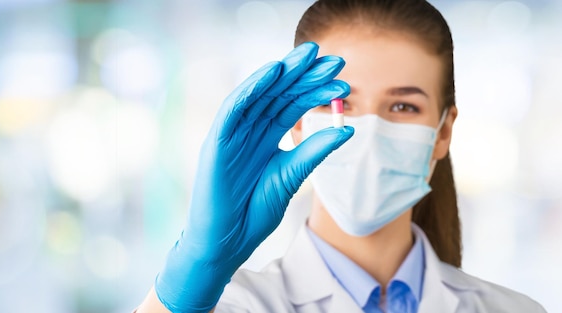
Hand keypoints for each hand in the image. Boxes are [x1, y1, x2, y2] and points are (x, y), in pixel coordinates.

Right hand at [155, 42, 353, 312]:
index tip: (344, 83)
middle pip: (279, 93)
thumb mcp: (292, 176)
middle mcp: (249, 129)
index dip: (316, 91)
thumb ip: (314, 151)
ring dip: (283, 73)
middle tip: (334, 60)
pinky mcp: (216, 140)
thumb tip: (348, 129)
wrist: (228, 241)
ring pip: (258, 93)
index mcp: (266, 137)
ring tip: (310, 57)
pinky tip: (274, 72)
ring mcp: (232, 132)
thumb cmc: (255, 211)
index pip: (293, 105)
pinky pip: (234, 108)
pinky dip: (252, 87)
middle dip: (305, 75)